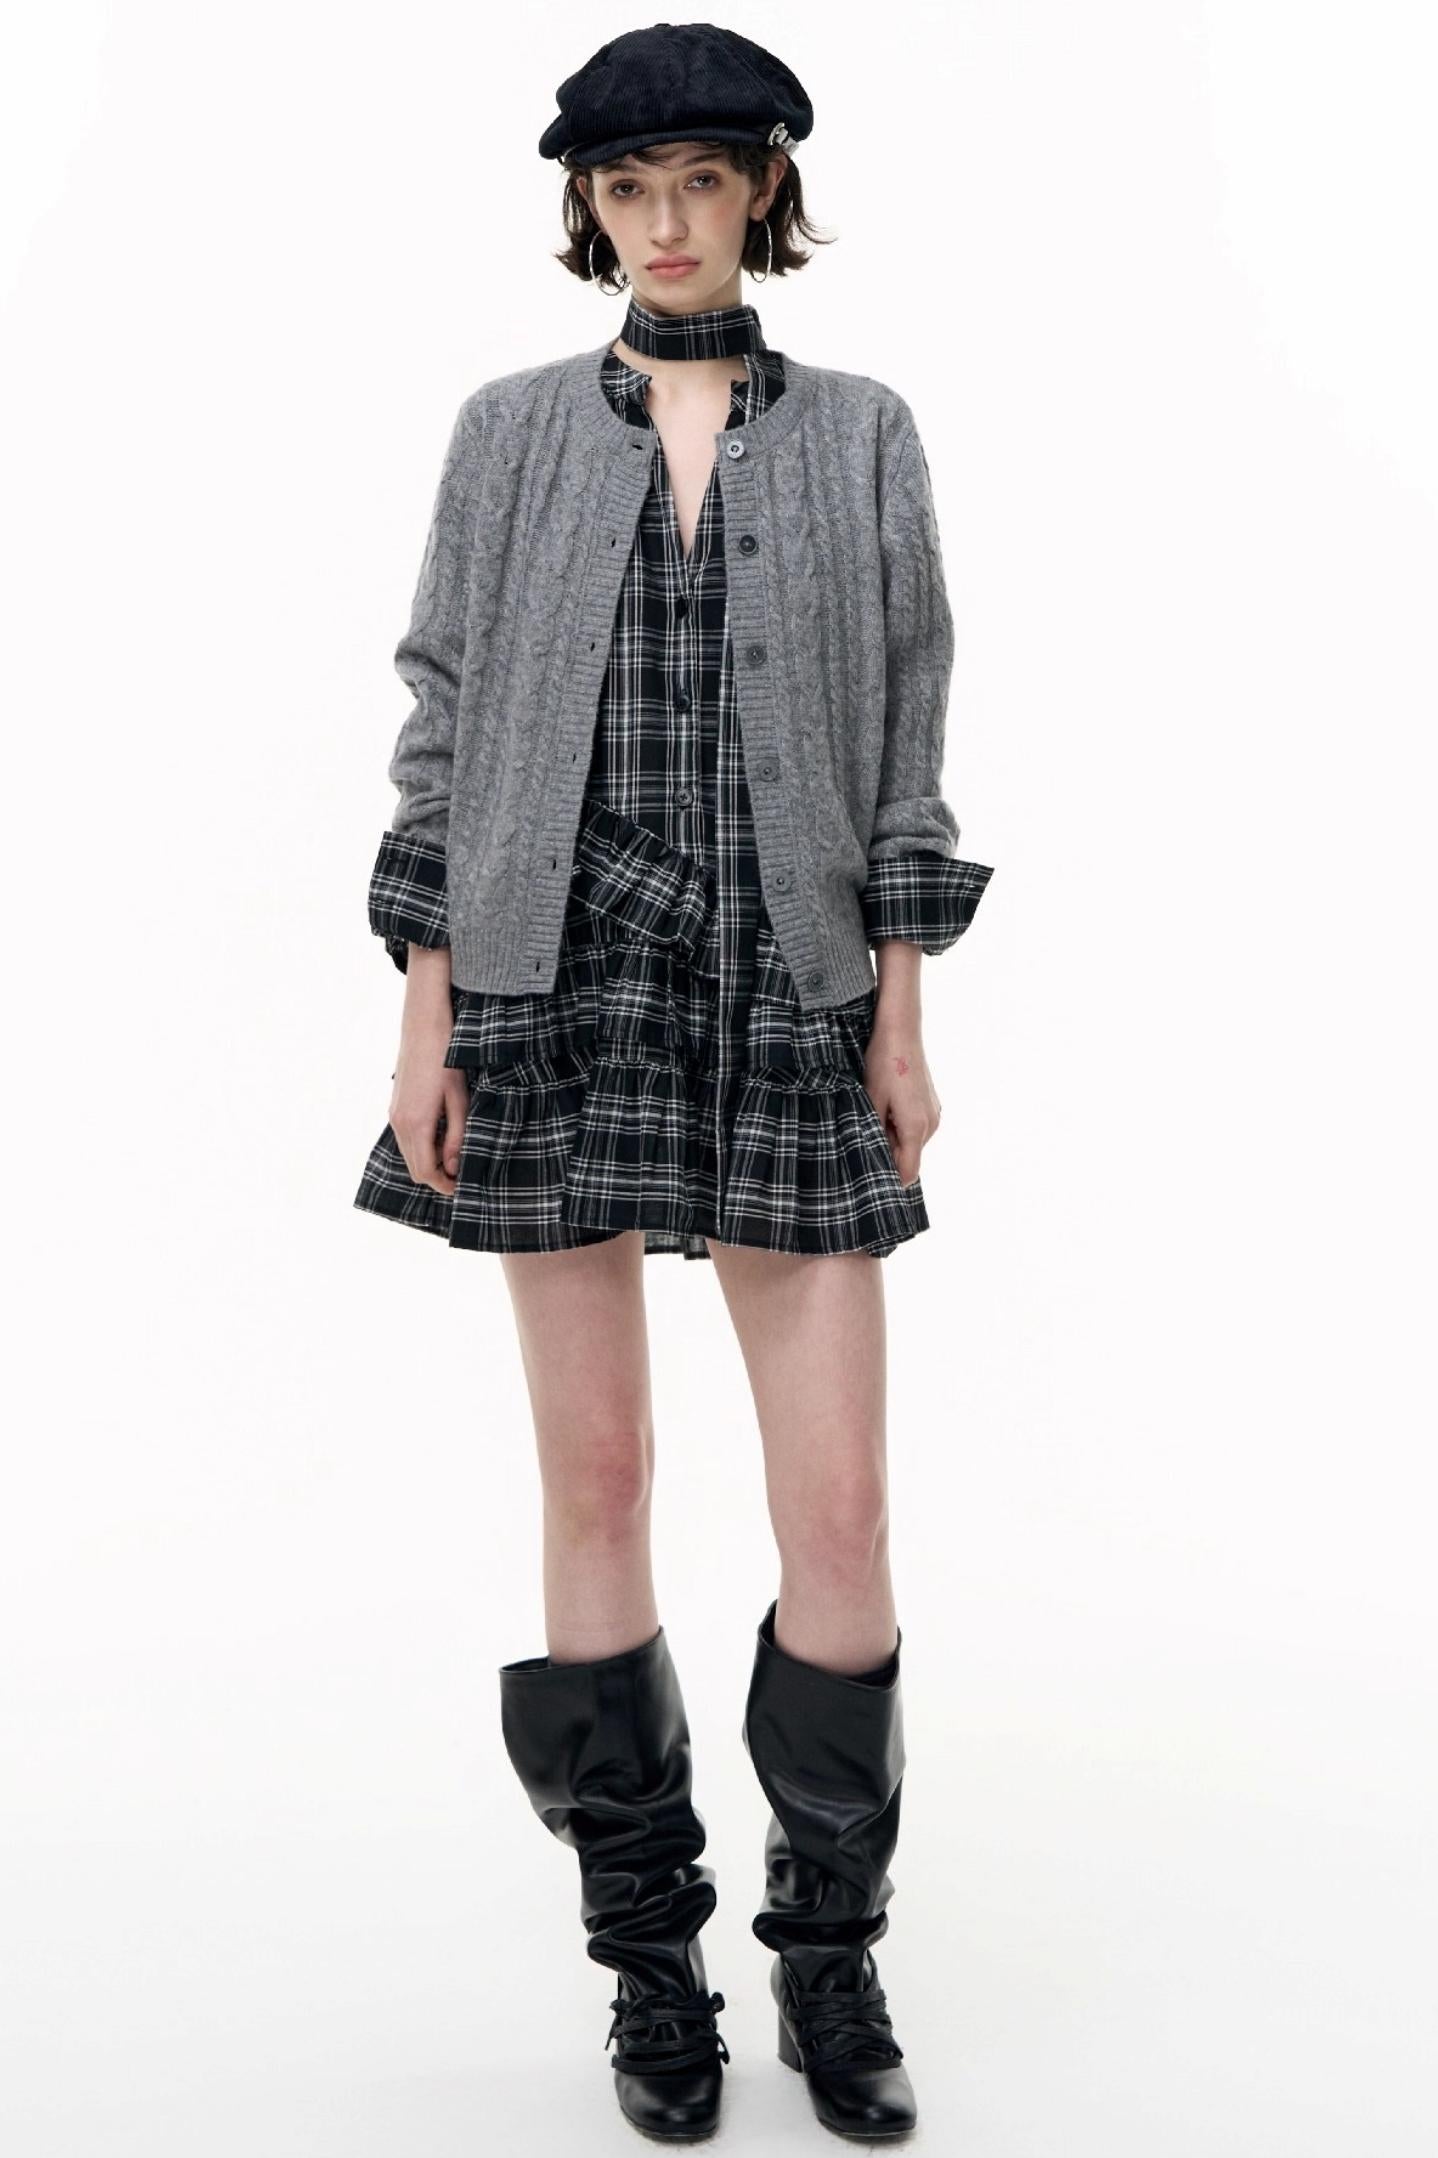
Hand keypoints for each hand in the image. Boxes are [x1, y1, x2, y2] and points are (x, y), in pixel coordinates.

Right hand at [389, 1020, 468, 1194]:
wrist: (423, 1026)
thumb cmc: (446, 1058)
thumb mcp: (459, 1099)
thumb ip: (457, 1136)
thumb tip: (455, 1167)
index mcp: (416, 1124)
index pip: (426, 1172)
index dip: (444, 1186)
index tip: (463, 1187)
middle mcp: (399, 1123)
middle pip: (415, 1169)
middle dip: (438, 1176)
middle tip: (463, 1173)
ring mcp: (394, 1115)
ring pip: (409, 1155)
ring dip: (430, 1161)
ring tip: (456, 1153)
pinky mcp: (395, 1107)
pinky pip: (405, 1139)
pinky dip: (422, 1147)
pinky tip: (442, 1134)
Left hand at [863, 1007, 940, 1188]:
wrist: (901, 1030)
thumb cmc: (883, 1063)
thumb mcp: (870, 1100)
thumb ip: (872, 1133)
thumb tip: (870, 1158)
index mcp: (916, 1127)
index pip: (908, 1172)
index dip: (889, 1180)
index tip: (870, 1182)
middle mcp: (930, 1124)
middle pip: (909, 1157)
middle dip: (887, 1155)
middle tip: (862, 1138)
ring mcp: (934, 1113)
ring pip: (911, 1142)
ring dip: (891, 1138)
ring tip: (874, 1115)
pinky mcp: (931, 1104)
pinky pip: (915, 1127)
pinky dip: (899, 1125)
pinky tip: (885, 1106)